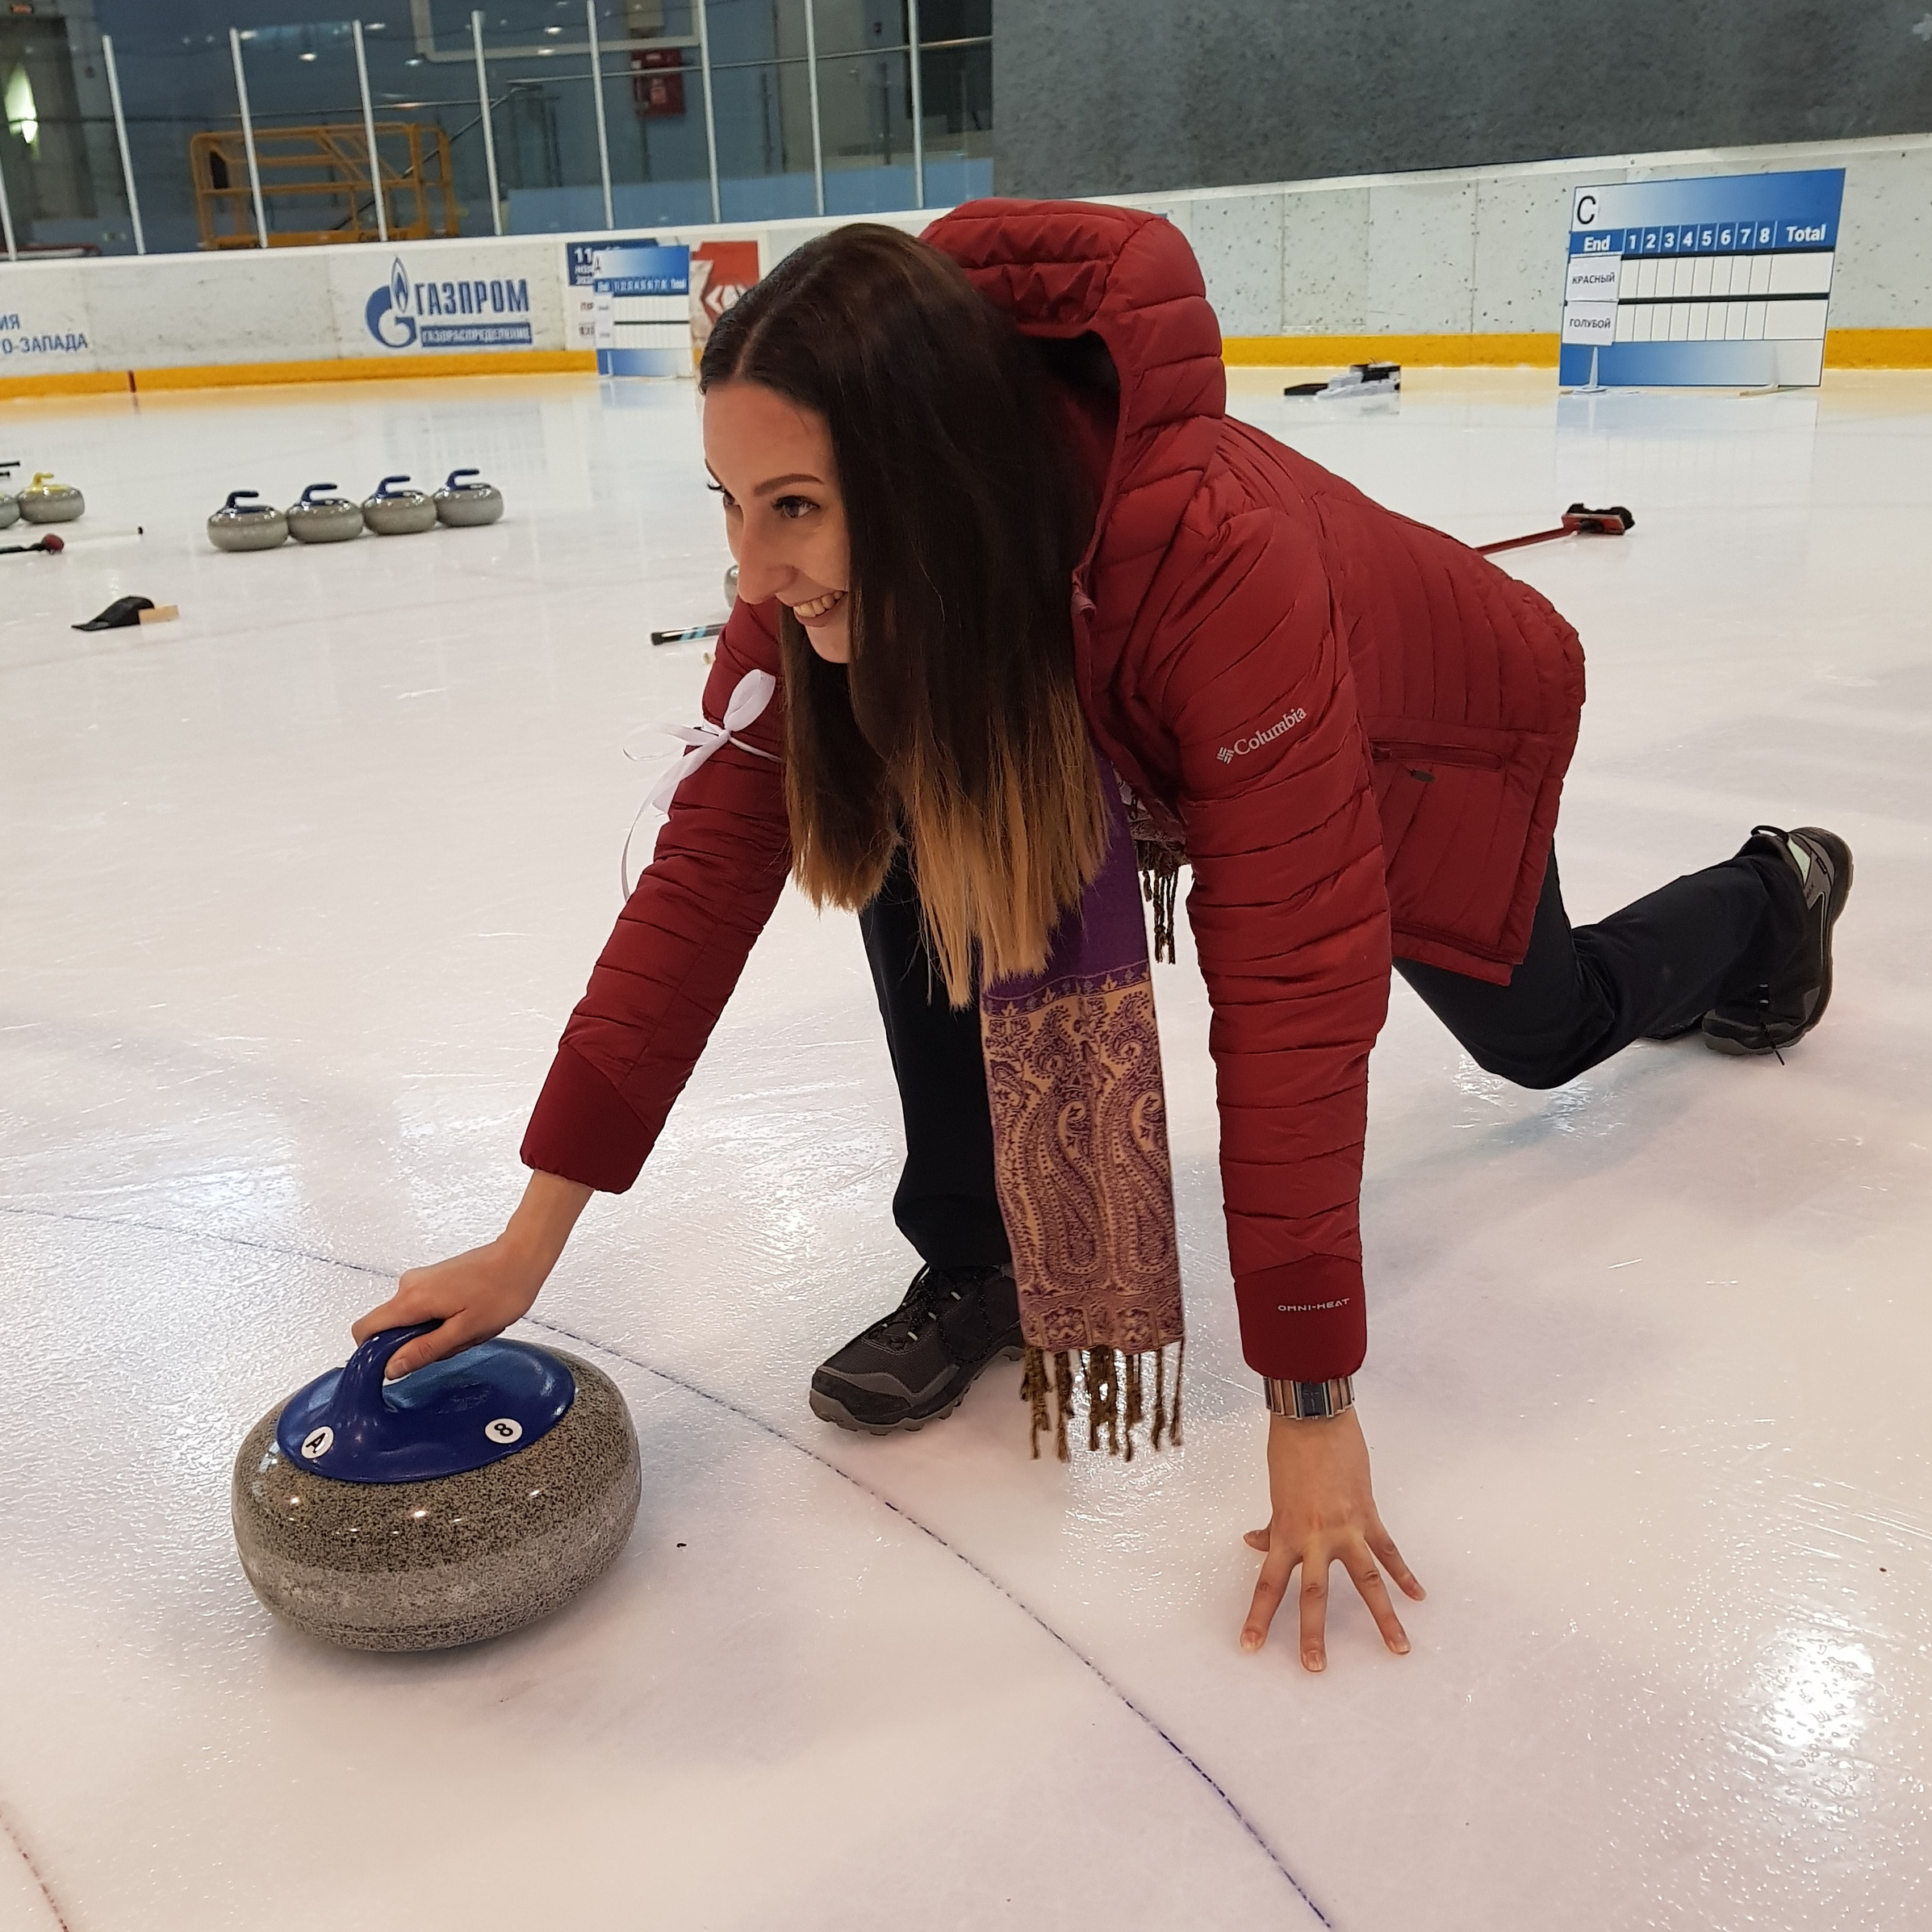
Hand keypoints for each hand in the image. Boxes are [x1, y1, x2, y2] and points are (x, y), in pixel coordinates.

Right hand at [351, 1171, 592, 1378]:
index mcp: (411, 1299)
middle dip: (415, 1344)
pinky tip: (469, 1317)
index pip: (365, 1329)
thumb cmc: (501, 1292)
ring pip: (410, 1320)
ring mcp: (420, 1280)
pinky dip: (441, 1320)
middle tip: (453, 1342)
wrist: (522, 1256)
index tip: (397, 1365)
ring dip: (433, 1333)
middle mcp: (408, 1286)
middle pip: (389, 1328)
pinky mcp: (433, 1279)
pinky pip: (424, 1309)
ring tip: (468, 1327)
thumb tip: (391, 1368)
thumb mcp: (464, 1331)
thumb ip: (424, 1350)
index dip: (373, 1352)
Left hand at [1240, 1406, 1423, 1670]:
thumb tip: (1256, 1544)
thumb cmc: (1290, 1452)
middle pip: (1314, 1595)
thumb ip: (1272, 1525)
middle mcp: (1315, 1538)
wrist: (1314, 1420)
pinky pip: (1389, 1552)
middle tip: (1315, 1668)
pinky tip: (1418, 1596)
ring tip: (1398, 1649)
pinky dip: (1405, 1575)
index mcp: (1286, 1533)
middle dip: (1314, 1634)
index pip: (1269, 1584)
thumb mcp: (1276, 1493)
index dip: (1259, 1617)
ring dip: (1383, 1618)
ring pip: (1366, 1583)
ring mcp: (1346, 1529)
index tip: (1250, 1647)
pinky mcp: (1369, 1516)